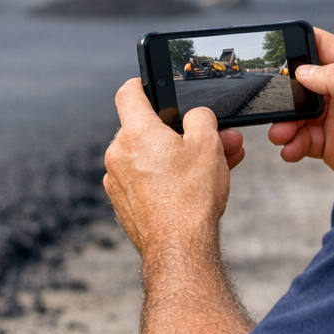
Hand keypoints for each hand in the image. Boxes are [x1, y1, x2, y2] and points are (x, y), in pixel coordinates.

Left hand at [104, 81, 243, 257]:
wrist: (179, 250)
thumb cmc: (191, 198)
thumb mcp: (208, 145)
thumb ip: (200, 118)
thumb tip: (196, 116)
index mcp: (135, 134)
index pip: (128, 93)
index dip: (142, 84)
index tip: (152, 86)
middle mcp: (118, 155)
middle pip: (147, 129)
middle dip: (180, 131)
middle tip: (212, 137)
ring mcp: (118, 181)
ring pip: (150, 157)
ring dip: (179, 156)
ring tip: (215, 165)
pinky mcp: (124, 203)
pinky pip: (146, 179)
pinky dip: (166, 177)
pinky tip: (194, 186)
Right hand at [267, 28, 333, 176]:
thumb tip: (304, 70)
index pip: (327, 47)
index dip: (305, 41)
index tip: (280, 44)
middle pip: (306, 84)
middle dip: (287, 94)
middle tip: (274, 102)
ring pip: (300, 114)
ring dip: (286, 124)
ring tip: (280, 135)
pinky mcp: (329, 143)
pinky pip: (303, 139)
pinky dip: (293, 144)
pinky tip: (290, 150)